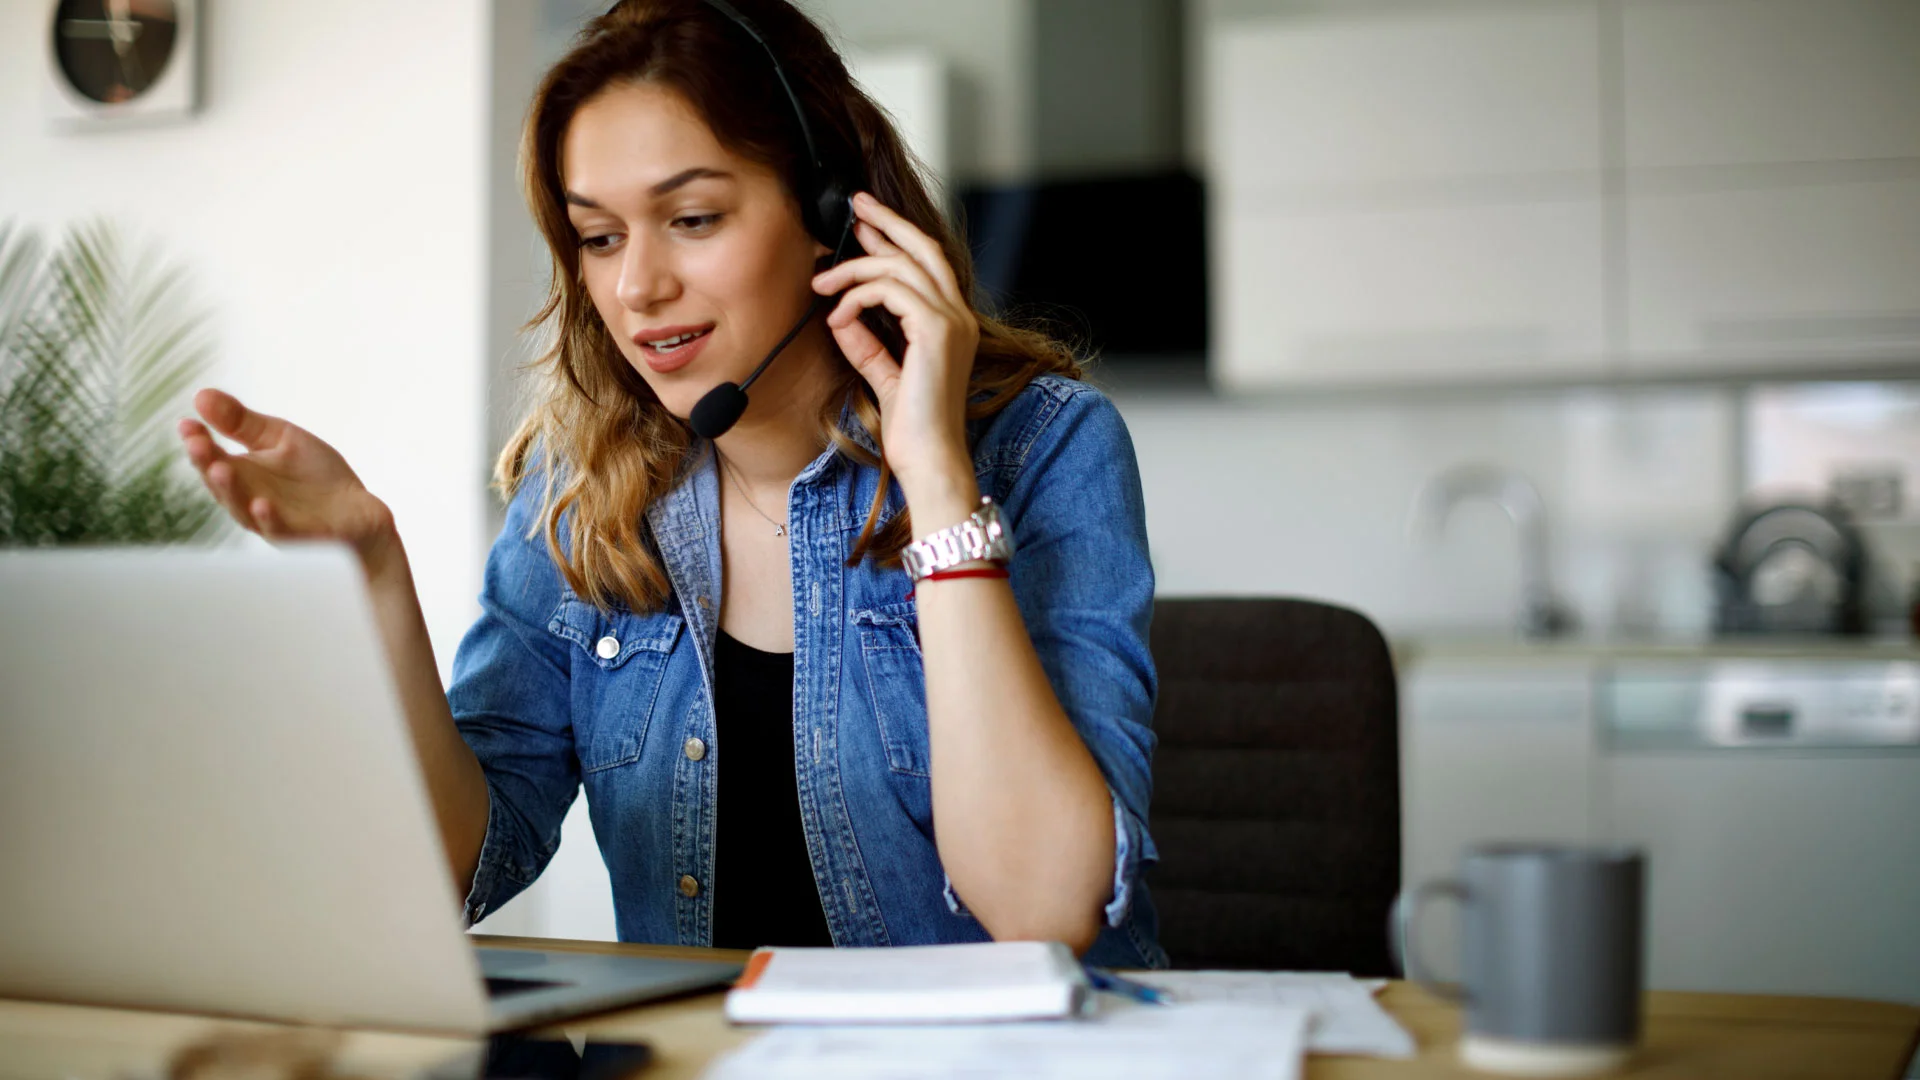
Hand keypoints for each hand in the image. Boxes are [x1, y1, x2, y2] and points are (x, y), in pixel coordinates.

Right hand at [177, 389, 398, 575]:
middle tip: (196, 443)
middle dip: (206, 463)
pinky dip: (269, 520)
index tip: (187, 423)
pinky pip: (280, 531)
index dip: (197, 441)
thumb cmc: (315, 476)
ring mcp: (272, 521)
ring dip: (230, 491)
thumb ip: (243, 422)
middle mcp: (249, 499)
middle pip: (220, 483)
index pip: (211, 458)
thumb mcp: (279, 439)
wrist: (359, 512)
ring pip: (242, 509)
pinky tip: (261, 505)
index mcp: (242, 474)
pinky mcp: (301, 537)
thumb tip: (200, 396)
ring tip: (219, 470)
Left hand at [812, 192, 979, 503]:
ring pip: (899, 267)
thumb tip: (842, 312)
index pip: (927, 264)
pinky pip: (889, 291)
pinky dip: (856, 297)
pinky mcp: (936, 330)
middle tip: (856, 206)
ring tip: (822, 283)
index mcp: (953, 323)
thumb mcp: (883, 373)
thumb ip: (868, 341)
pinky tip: (837, 316)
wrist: (929, 459)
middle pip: (924, 247)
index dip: (896, 236)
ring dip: (853, 269)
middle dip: (887, 221)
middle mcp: (960, 316)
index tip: (864, 222)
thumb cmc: (912, 427)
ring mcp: (953, 321)